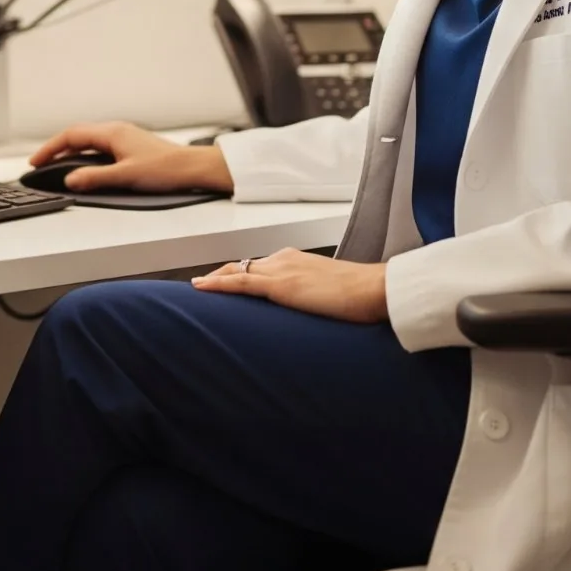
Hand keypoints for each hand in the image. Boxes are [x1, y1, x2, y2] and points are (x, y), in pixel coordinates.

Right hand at [28, 121, 233, 194]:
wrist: (192, 168)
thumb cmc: (165, 169)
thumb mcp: (126, 176)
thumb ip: (95, 178)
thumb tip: (69, 180)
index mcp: (112, 133)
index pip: (71, 136)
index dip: (50, 148)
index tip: (35, 162)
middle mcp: (116, 131)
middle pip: (77, 135)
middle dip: (56, 148)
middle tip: (40, 164)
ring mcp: (123, 137)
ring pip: (88, 140)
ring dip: (70, 151)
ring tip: (56, 165)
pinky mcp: (130, 146)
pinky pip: (99, 146)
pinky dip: (84, 154)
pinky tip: (84, 166)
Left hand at [192, 249, 388, 322]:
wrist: (373, 290)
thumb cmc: (361, 295)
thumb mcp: (331, 292)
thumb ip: (315, 297)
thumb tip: (311, 311)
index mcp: (297, 259)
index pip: (260, 265)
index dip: (240, 273)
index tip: (226, 281)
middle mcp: (285, 259)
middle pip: (243, 265)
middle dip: (221, 275)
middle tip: (203, 286)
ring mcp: (281, 270)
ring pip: (236, 272)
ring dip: (215, 280)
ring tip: (197, 289)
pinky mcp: (280, 285)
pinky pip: (240, 282)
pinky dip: (218, 285)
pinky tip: (201, 288)